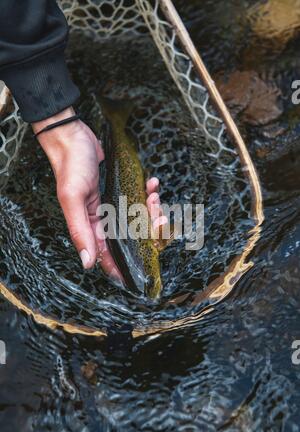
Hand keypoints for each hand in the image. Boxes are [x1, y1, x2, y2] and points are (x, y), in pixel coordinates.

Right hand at [32, 107, 165, 282]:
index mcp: (91, 228)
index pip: (110, 256)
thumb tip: (87, 263)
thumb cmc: (70, 166)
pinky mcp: (121, 191)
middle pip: (132, 238)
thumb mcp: (72, 199)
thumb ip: (79, 231)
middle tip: (158, 216)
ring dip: (153, 209)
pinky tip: (150, 182)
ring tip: (153, 195)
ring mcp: (113, 206)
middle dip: (150, 230)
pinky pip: (141, 198)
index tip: (144, 271)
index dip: (126, 265)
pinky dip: (150, 192)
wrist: (73, 137)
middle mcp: (104, 220)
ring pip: (140, 219)